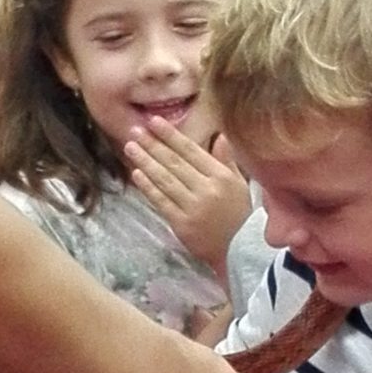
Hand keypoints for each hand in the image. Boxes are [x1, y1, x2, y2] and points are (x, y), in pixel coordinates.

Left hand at [125, 121, 250, 273]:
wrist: (240, 251)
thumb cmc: (240, 216)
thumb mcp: (239, 185)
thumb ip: (227, 161)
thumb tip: (219, 136)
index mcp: (220, 176)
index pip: (190, 150)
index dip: (171, 135)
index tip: (154, 121)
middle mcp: (206, 189)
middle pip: (174, 163)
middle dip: (153, 145)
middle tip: (135, 131)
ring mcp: (193, 207)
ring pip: (165, 180)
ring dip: (145, 162)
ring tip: (130, 148)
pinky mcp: (182, 224)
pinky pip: (162, 202)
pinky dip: (148, 187)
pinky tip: (136, 174)